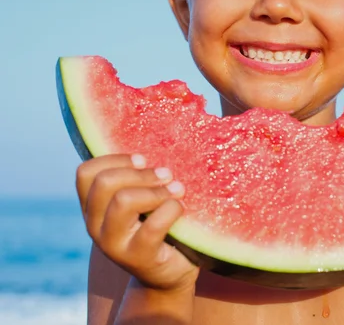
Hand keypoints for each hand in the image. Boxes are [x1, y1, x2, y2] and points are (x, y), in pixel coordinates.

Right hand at [75, 154, 198, 291]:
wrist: (168, 272)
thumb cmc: (157, 225)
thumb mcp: (141, 201)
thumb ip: (136, 180)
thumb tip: (154, 147)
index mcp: (93, 207)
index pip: (85, 172)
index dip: (114, 159)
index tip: (142, 159)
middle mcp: (95, 225)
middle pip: (105, 183)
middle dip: (140, 173)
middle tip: (166, 174)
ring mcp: (113, 244)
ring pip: (123, 201)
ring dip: (156, 190)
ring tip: (177, 189)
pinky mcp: (137, 258)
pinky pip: (153, 224)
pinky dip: (172, 209)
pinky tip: (181, 209)